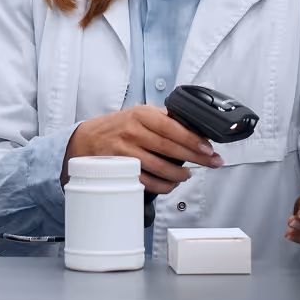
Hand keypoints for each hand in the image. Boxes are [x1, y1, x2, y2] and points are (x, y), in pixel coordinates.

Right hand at [62, 105, 223, 191]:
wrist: (87, 139)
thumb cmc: (119, 127)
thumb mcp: (139, 114)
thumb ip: (164, 118)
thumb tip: (194, 129)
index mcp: (142, 114)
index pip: (172, 127)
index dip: (193, 139)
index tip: (209, 148)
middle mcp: (133, 131)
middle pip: (169, 147)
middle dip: (195, 157)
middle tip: (212, 162)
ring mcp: (125, 150)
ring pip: (159, 167)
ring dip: (179, 174)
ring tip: (188, 175)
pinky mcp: (120, 169)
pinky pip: (146, 181)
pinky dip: (162, 185)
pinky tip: (171, 184)